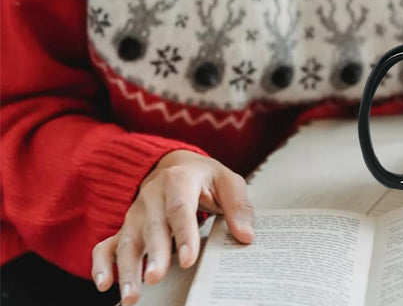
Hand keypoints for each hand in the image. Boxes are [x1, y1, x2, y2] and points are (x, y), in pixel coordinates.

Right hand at [92, 150, 253, 305]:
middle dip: (154, 254)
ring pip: (128, 241)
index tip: (188, 259)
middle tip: (156, 278)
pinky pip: (106, 246)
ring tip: (132, 296)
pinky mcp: (124, 229)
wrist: (175, 165)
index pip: (181, 209)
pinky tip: (104, 284)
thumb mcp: (227, 181)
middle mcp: (152, 197)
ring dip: (127, 269)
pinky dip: (101, 265)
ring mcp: (135, 214)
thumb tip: (246, 235)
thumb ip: (238, 205)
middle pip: (152, 227)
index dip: (184, 234)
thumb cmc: (204, 178)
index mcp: (179, 181)